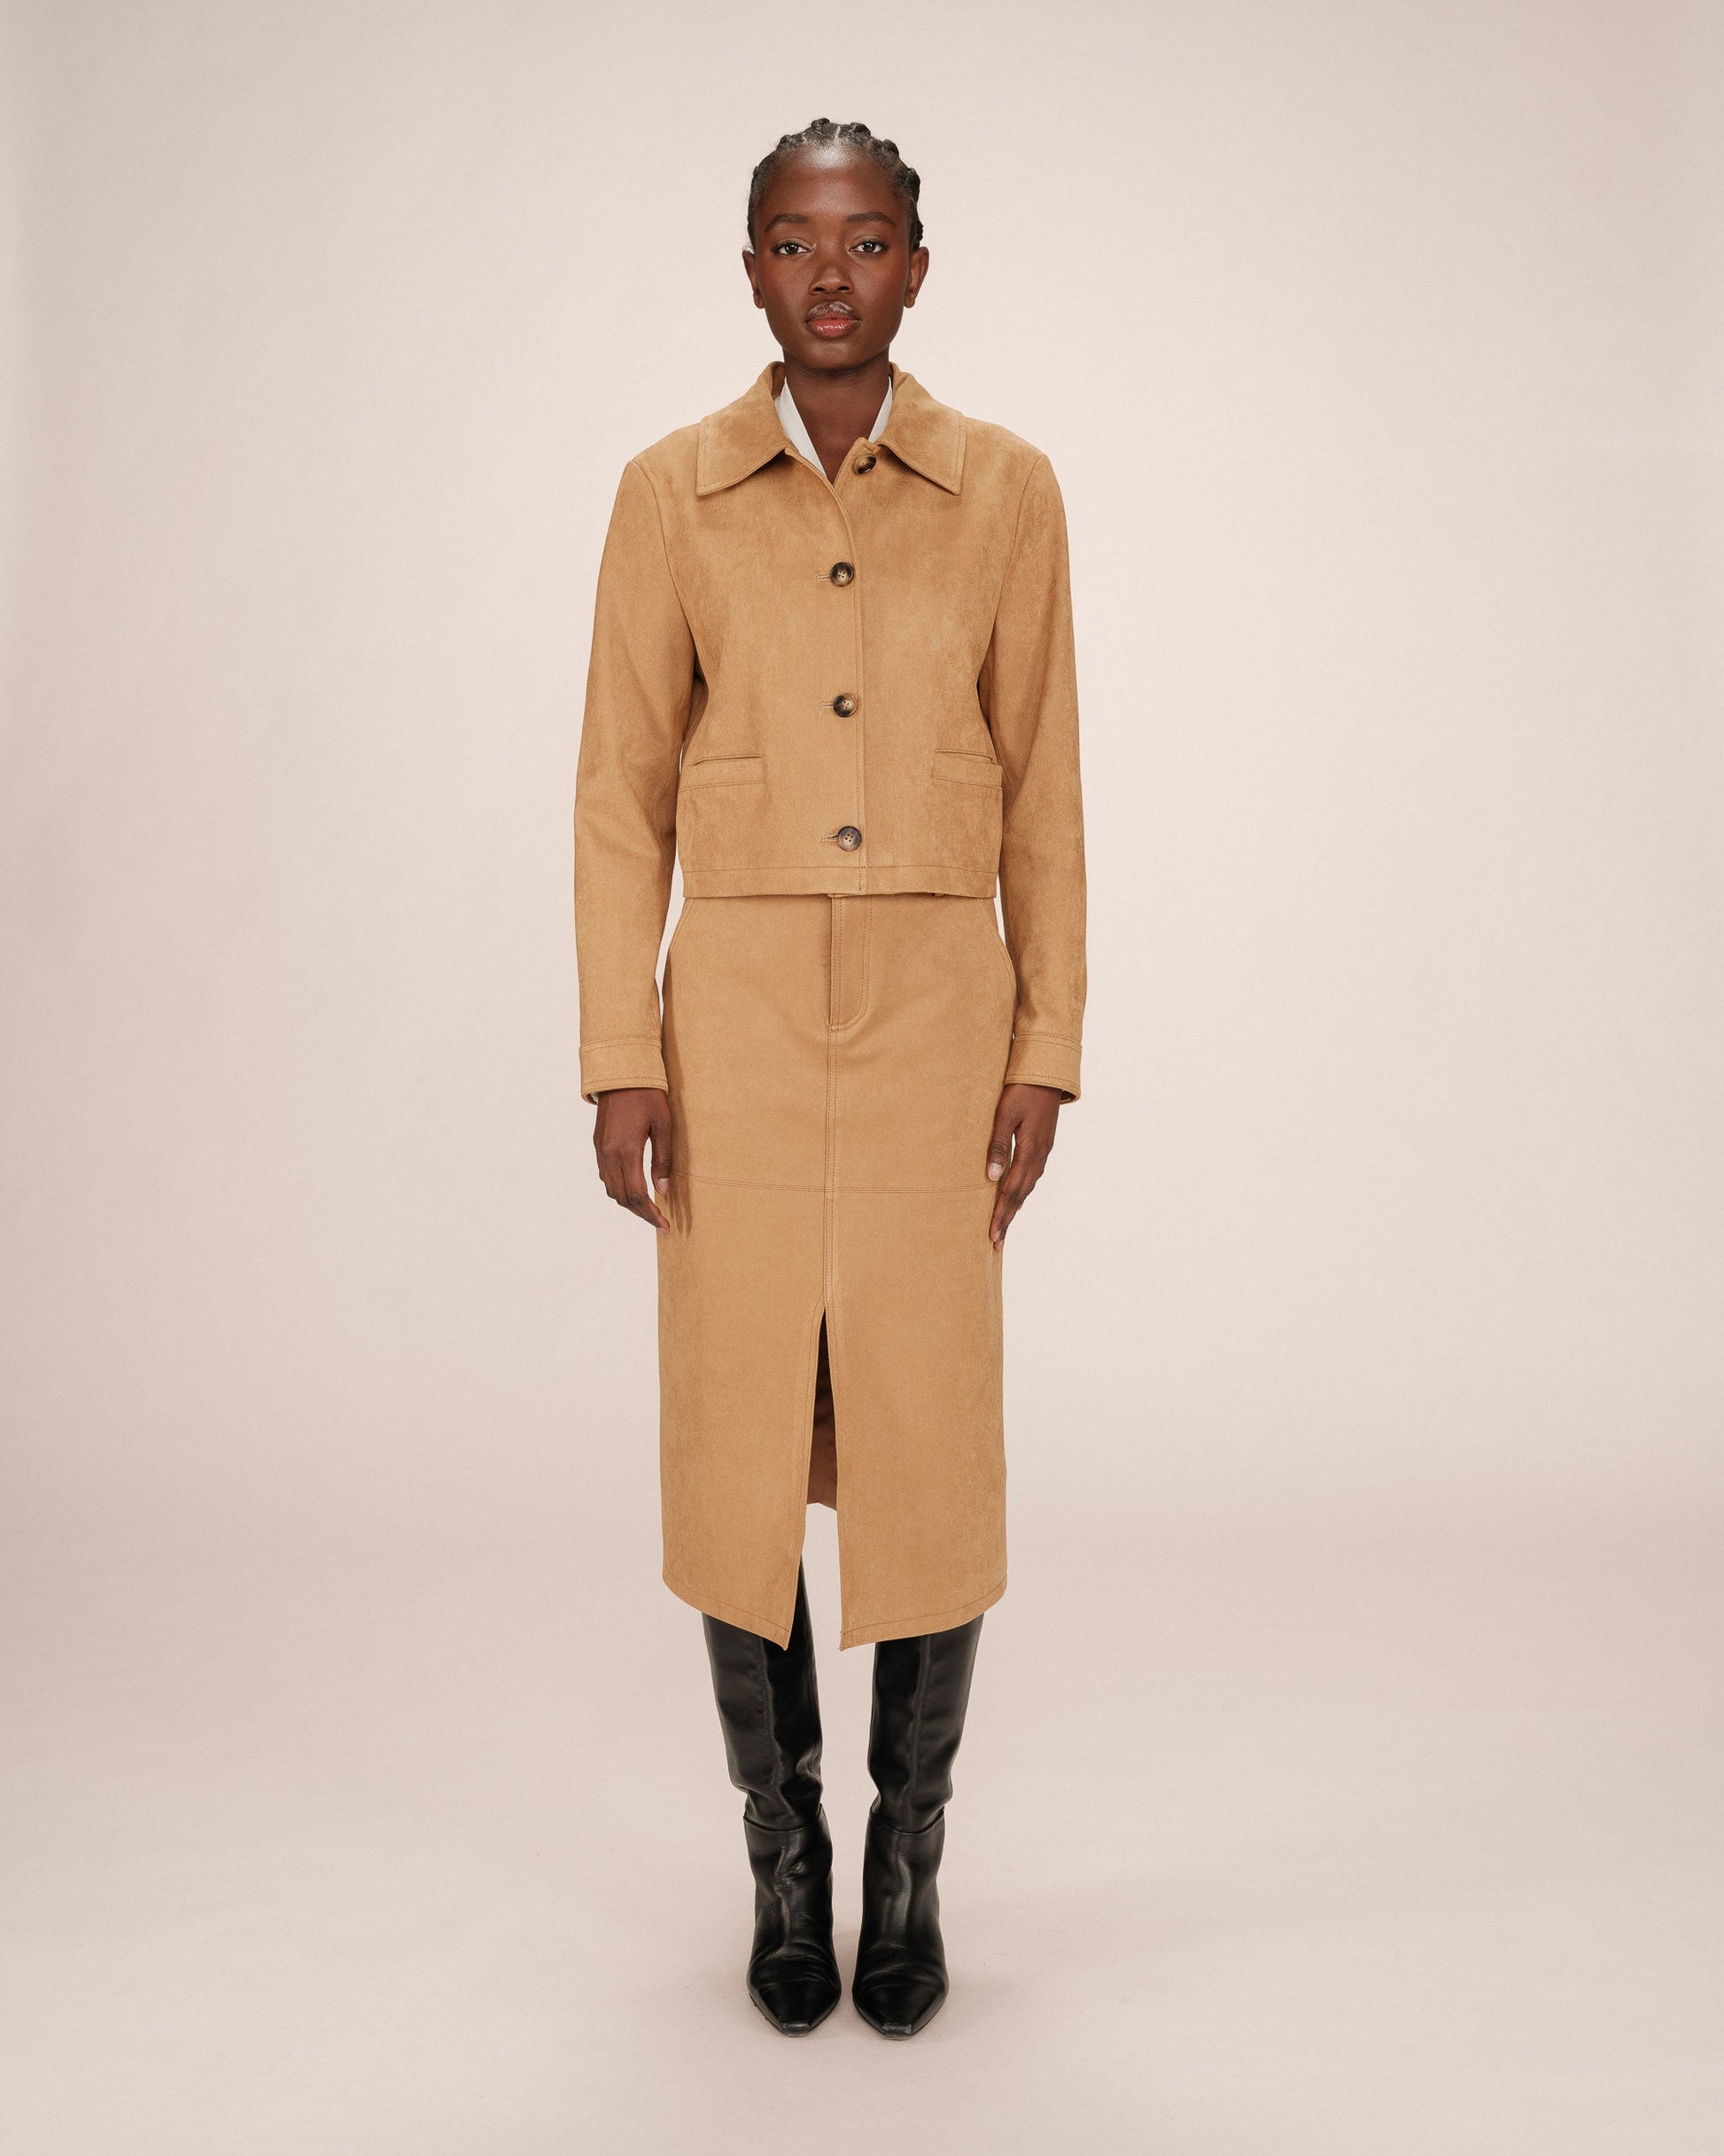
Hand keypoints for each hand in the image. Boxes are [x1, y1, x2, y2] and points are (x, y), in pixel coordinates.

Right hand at [593, 1087, 673, 1231]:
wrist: (621, 1074)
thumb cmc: (648, 1096)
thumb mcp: (664, 1126)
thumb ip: (663, 1160)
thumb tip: (663, 1190)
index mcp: (627, 1151)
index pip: (638, 1195)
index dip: (652, 1215)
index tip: (665, 1226)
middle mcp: (609, 1154)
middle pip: (623, 1198)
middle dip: (641, 1213)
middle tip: (659, 1221)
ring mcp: (600, 1150)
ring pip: (611, 1190)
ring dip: (629, 1203)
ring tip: (648, 1208)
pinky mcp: (597, 1145)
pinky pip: (605, 1176)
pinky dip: (619, 1188)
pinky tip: (633, 1187)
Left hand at [986, 1082, 1061, 1247]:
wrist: (1047, 1073)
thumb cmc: (1022, 1090)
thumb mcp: (1005, 1114)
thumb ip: (997, 1145)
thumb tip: (992, 1177)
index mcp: (1029, 1151)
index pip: (1011, 1191)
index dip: (1001, 1214)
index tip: (992, 1235)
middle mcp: (1039, 1156)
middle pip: (1020, 1195)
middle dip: (1007, 1219)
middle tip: (996, 1243)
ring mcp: (1043, 1152)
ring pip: (1027, 1187)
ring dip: (1014, 1208)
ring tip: (1003, 1226)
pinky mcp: (1042, 1146)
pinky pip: (1031, 1176)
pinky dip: (1021, 1192)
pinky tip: (1015, 1197)